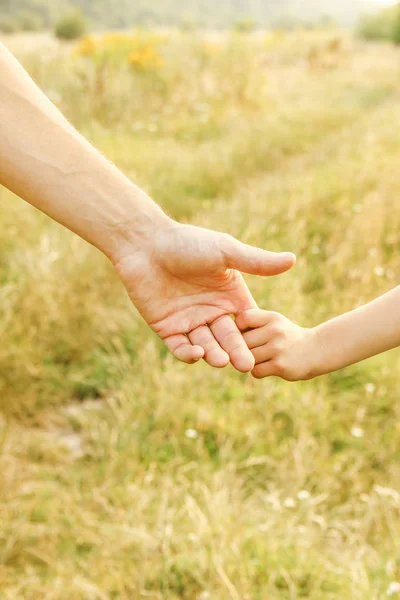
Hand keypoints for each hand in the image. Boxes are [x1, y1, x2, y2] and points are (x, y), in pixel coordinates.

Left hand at [114, 223, 294, 372]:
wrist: (146, 244)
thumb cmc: (187, 242)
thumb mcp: (225, 251)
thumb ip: (256, 261)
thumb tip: (293, 260)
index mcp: (229, 295)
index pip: (247, 321)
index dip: (254, 334)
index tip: (265, 347)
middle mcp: (211, 311)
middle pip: (228, 337)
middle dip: (237, 351)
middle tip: (247, 365)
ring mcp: (189, 320)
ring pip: (206, 344)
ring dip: (214, 354)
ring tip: (222, 361)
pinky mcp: (167, 328)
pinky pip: (180, 346)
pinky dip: (188, 353)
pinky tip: (197, 353)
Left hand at [237, 310, 319, 379]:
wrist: (316, 351)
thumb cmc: (287, 336)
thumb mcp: (275, 322)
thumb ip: (253, 323)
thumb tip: (226, 333)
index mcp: (272, 317)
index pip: (243, 319)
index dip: (238, 328)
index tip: (245, 334)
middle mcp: (275, 330)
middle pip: (243, 341)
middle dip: (244, 348)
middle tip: (255, 349)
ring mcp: (277, 348)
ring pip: (248, 357)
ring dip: (252, 361)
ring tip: (264, 358)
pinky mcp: (279, 365)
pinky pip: (255, 371)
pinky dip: (259, 371)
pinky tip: (269, 367)